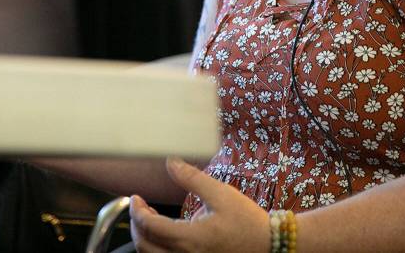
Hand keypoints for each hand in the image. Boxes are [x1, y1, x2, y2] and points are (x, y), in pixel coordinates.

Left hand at [129, 157, 269, 252]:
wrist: (268, 244)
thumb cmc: (246, 220)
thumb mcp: (220, 193)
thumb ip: (192, 178)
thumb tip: (171, 161)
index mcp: (190, 238)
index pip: (149, 227)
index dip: (136, 211)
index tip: (135, 198)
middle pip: (144, 246)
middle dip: (136, 224)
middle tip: (139, 207)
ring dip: (144, 238)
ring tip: (149, 218)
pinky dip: (156, 248)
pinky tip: (164, 232)